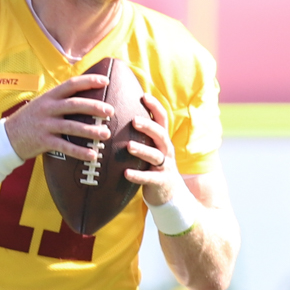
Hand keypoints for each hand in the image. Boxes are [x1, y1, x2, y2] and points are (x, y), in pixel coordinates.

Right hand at [5, 74, 112, 162]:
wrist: (7, 137)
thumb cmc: (31, 119)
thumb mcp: (43, 104)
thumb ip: (61, 100)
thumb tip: (87, 97)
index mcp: (49, 96)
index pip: (71, 84)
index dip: (89, 81)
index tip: (106, 81)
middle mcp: (47, 108)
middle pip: (74, 105)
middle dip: (94, 107)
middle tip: (110, 111)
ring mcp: (45, 125)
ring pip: (72, 127)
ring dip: (91, 130)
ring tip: (106, 134)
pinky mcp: (43, 142)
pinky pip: (65, 147)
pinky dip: (80, 152)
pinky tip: (92, 155)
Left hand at [125, 93, 183, 208]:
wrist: (170, 193)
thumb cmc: (153, 166)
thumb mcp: (151, 148)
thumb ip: (141, 134)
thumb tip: (119, 113)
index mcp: (163, 139)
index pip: (162, 119)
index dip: (155, 107)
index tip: (143, 96)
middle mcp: (166, 150)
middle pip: (160, 134)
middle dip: (148, 127)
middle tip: (134, 121)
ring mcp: (165, 166)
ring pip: (155, 156)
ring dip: (142, 150)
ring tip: (129, 146)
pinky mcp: (160, 182)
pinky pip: (149, 178)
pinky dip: (138, 176)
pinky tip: (126, 173)